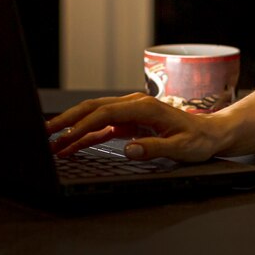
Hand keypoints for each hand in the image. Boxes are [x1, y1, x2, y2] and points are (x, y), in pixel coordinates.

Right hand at [46, 93, 220, 161]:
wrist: (210, 133)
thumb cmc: (198, 139)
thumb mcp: (181, 148)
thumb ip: (155, 148)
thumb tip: (128, 149)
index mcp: (145, 107)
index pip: (106, 113)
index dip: (83, 125)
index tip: (64, 136)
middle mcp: (135, 105)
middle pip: (94, 109)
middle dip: (68, 120)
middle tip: (45, 133)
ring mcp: (131, 113)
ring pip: (95, 116)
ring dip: (73, 128)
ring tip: (51, 144)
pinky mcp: (130, 123)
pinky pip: (102, 128)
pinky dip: (85, 136)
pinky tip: (71, 146)